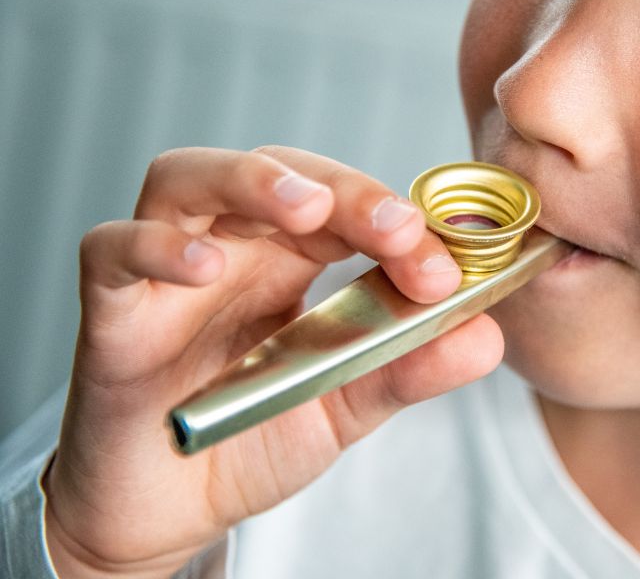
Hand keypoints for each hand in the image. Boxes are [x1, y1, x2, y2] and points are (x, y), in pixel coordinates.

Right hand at [42, 147, 503, 577]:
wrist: (173, 508)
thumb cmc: (253, 438)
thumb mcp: (344, 405)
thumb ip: (406, 369)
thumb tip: (487, 337)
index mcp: (292, 259)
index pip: (346, 204)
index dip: (395, 219)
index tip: (442, 270)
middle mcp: (232, 248)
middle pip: (277, 171)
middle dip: (344, 189)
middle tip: (397, 229)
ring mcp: (168, 270)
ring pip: (188, 178)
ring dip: (254, 182)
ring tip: (309, 211)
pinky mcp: (113, 310)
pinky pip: (112, 250)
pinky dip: (158, 247)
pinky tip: (205, 268)